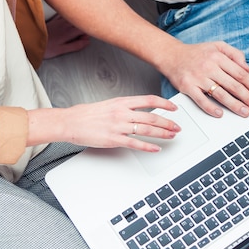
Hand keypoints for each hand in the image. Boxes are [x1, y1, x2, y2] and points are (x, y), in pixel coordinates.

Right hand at [34, 95, 181, 151]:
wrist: (71, 122)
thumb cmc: (86, 114)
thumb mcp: (108, 104)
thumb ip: (124, 107)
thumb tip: (137, 110)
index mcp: (121, 101)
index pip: (149, 100)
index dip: (164, 103)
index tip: (173, 108)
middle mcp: (122, 112)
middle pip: (151, 116)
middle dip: (167, 122)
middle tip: (177, 126)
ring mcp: (118, 126)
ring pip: (146, 129)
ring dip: (162, 133)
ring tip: (171, 136)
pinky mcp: (114, 139)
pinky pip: (135, 143)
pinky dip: (148, 146)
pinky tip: (155, 148)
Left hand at [44, 14, 90, 58]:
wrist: (30, 41)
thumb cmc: (45, 48)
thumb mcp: (62, 50)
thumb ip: (76, 45)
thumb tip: (86, 42)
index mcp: (68, 32)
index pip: (83, 27)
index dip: (90, 29)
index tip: (92, 31)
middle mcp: (64, 25)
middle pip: (79, 19)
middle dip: (86, 22)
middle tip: (90, 24)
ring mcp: (59, 21)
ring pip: (73, 15)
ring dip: (79, 15)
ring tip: (83, 16)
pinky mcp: (54, 20)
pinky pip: (64, 13)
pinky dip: (70, 11)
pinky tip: (71, 11)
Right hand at [161, 41, 248, 117]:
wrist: (171, 55)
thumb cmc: (196, 53)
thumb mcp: (217, 45)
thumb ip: (235, 54)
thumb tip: (248, 69)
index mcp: (218, 56)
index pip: (240, 73)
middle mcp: (209, 66)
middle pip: (233, 85)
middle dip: (248, 98)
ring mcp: (198, 77)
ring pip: (220, 94)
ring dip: (235, 105)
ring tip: (245, 112)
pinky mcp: (187, 86)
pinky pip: (201, 100)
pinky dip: (211, 108)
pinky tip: (220, 113)